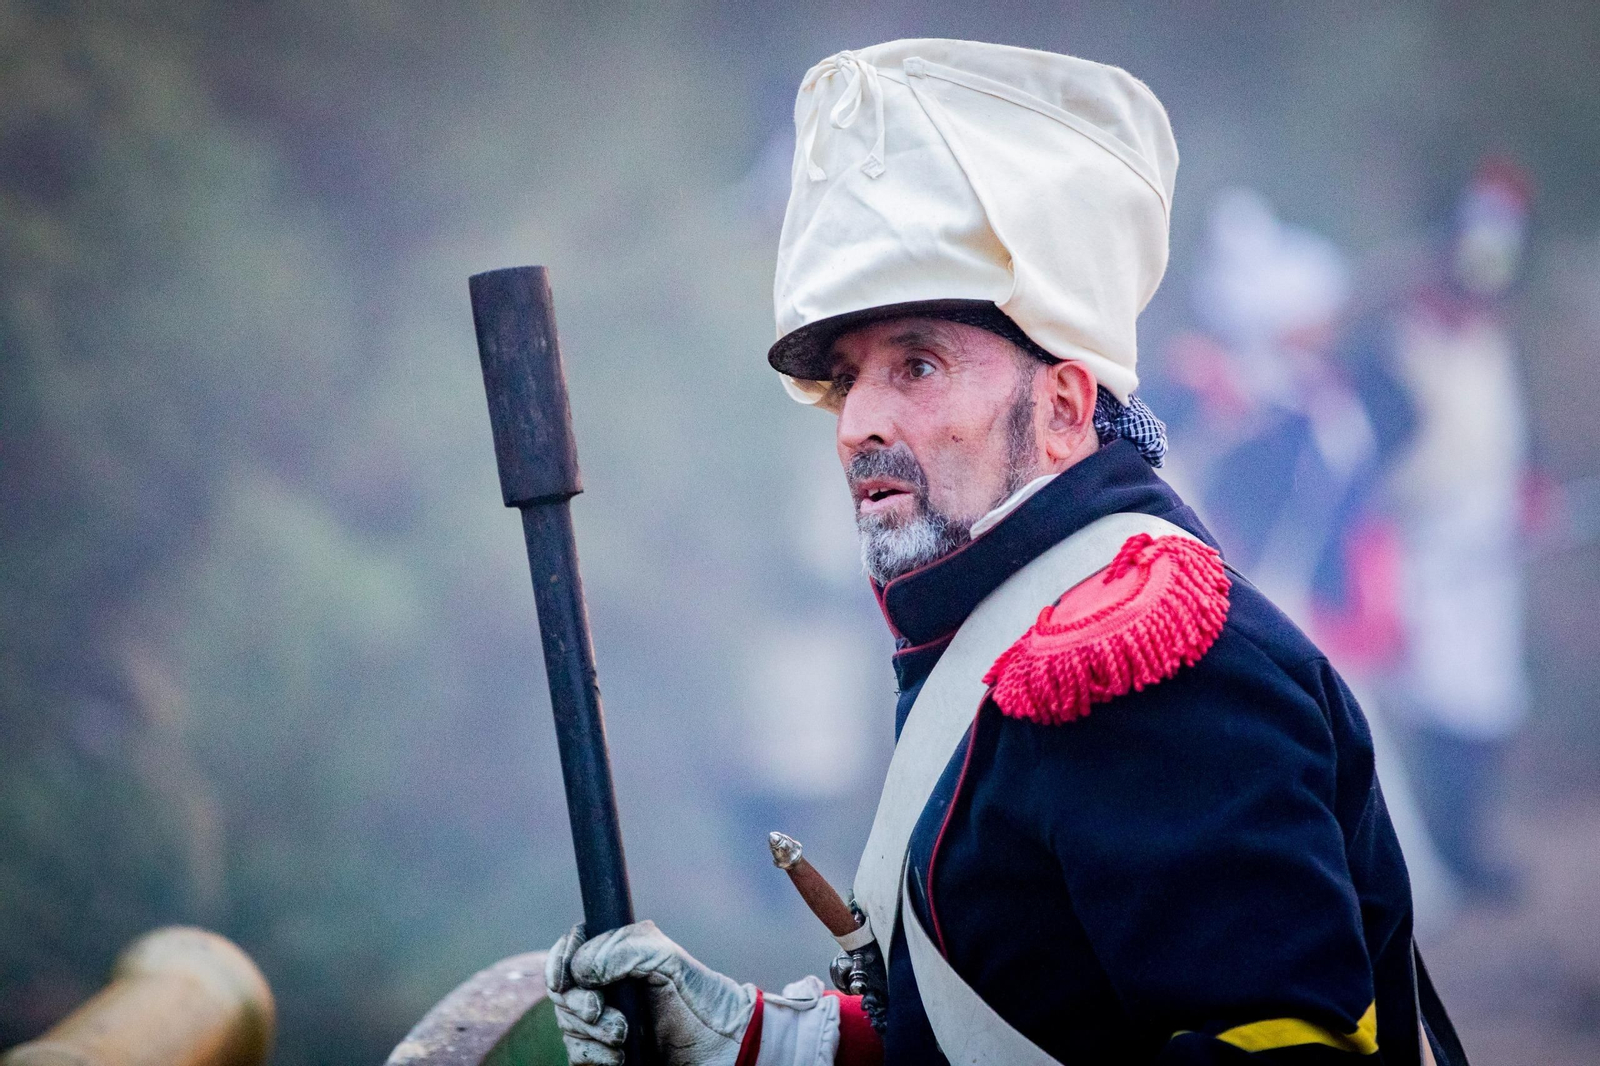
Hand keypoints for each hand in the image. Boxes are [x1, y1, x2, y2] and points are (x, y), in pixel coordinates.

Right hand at [545, 920, 755, 1065]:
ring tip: (623, 1038)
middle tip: (603, 1014)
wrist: (726, 1052)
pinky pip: (578, 1056)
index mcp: (621, 957)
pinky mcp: (607, 1054)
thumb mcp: (672, 962)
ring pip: (568, 1025)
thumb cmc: (706, 1002)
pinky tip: (618, 1058)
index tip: (564, 981)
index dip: (560, 960)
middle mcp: (610, 986)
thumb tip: (582, 969)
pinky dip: (591, 1057)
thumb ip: (628, 950)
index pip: (572, 947)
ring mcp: (606, 1021)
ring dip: (590, 1033)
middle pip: (564, 990)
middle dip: (578, 1004)